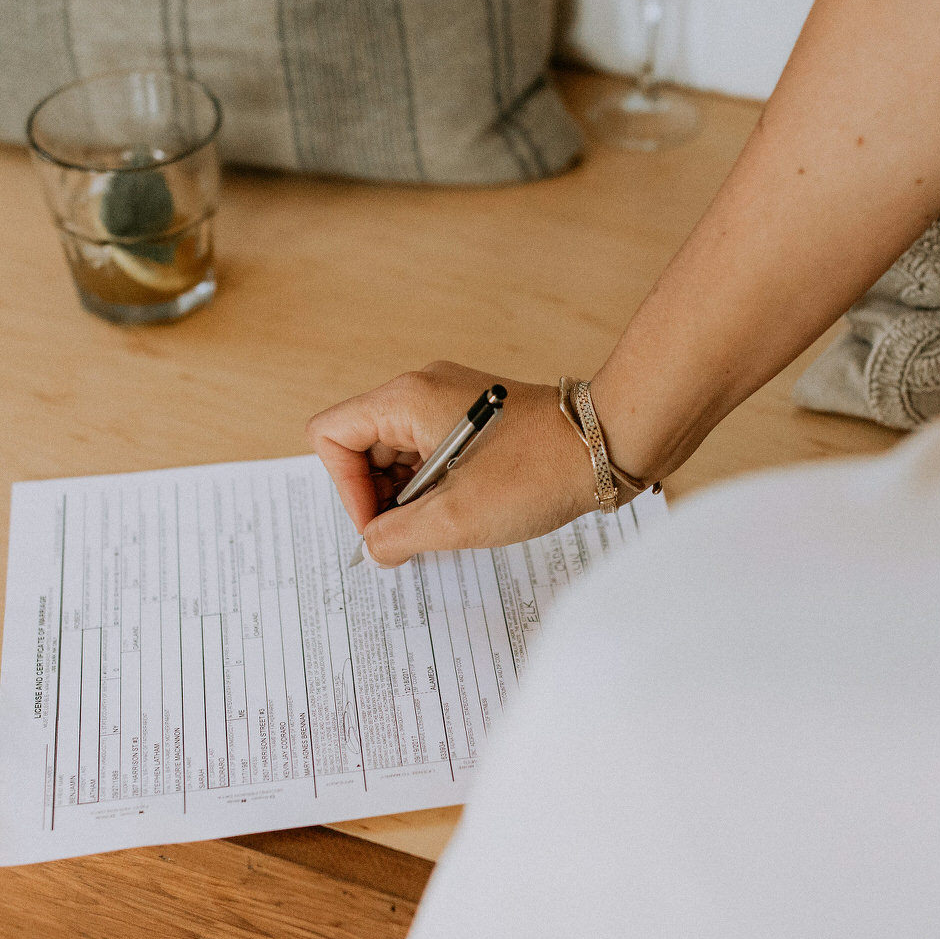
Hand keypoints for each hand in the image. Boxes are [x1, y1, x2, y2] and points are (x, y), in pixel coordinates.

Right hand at [306, 363, 601, 566]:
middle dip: (381, 498)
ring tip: (451, 520)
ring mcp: (449, 403)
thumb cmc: (538, 471)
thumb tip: (372, 547)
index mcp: (405, 399)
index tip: (383, 525)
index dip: (346, 489)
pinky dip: (438, 488)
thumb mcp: (455, 518)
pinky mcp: (474, 420)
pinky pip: (431, 455)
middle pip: (362, 447)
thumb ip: (395, 536)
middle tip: (419, 532)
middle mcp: (421, 391)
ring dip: (412, 497)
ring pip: (397, 456)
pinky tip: (468, 509)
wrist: (608, 445)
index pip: (331, 435)